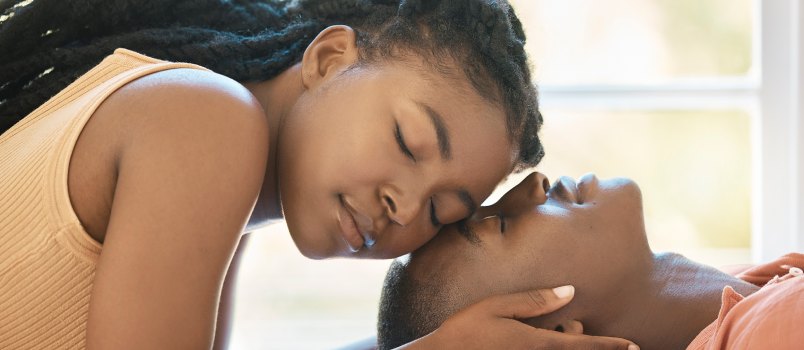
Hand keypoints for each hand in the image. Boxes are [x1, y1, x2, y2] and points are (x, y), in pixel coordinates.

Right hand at [410, 285, 638, 349]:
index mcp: (538, 343)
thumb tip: (569, 291)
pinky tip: (525, 341)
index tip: (635, 347)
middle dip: (578, 339)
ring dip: (563, 345)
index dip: (612, 346)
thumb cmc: (465, 331)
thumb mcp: (497, 307)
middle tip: (561, 325)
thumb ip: (534, 300)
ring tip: (534, 335)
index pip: (586, 346)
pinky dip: (549, 349)